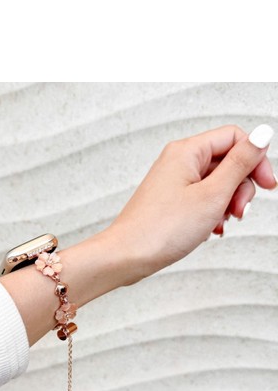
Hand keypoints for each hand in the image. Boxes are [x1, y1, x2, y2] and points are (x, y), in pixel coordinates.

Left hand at [106, 124, 276, 286]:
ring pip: (216, 184)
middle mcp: (178, 162)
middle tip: (239, 212)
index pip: (234, 137)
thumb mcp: (212, 194)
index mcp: (187, 151)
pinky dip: (212, 214)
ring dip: (227, 204)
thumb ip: (241, 163)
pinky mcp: (170, 202)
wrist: (127, 257)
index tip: (267, 185)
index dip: (256, 159)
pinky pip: (202, 200)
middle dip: (240, 188)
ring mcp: (173, 183)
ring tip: (220, 224)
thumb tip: (262, 134)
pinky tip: (210, 230)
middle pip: (227, 162)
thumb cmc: (161, 229)